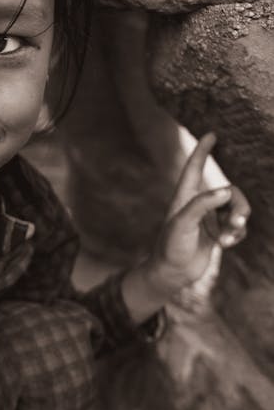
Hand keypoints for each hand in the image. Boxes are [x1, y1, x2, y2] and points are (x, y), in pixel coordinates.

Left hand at [147, 131, 249, 297]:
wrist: (172, 275)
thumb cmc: (171, 247)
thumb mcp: (183, 223)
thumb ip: (203, 204)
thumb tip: (226, 191)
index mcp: (185, 197)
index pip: (194, 168)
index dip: (203, 151)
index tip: (212, 134)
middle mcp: (199, 205)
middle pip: (229, 192)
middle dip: (238, 206)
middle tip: (236, 223)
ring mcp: (210, 220)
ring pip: (237, 210)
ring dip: (238, 223)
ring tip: (228, 238)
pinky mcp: (218, 234)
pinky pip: (238, 227)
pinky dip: (237, 234)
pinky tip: (227, 245)